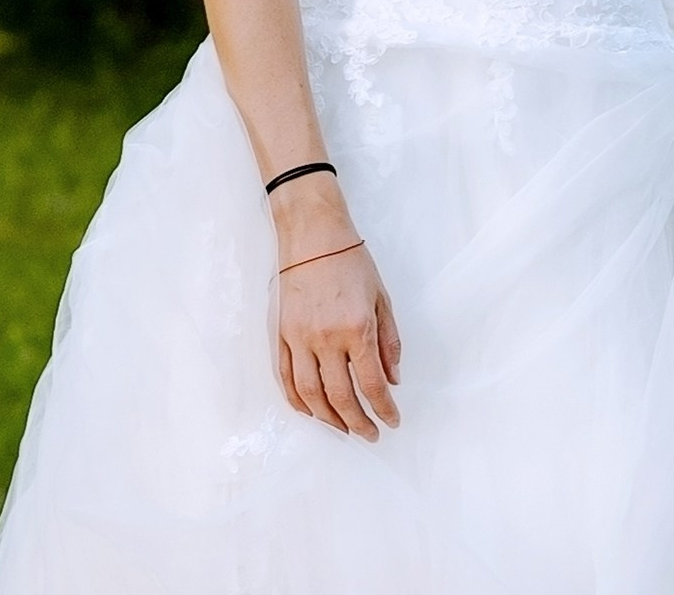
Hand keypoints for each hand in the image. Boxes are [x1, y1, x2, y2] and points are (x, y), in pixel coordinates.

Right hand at [275, 237, 400, 440]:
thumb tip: (392, 379)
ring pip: (309, 395)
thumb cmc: (352, 264)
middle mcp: (325, 339)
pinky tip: (312, 412)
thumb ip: (388, 341)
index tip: (392, 422)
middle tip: (368, 435)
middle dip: (356, 421)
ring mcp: (299, 340)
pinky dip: (298, 402)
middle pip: (339, 396)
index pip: (370, 382)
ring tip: (343, 429)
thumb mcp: (381, 299)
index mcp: (356, 328)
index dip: (383, 409)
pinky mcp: (281, 337)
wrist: (314, 239)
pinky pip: (286, 379)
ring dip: (327, 419)